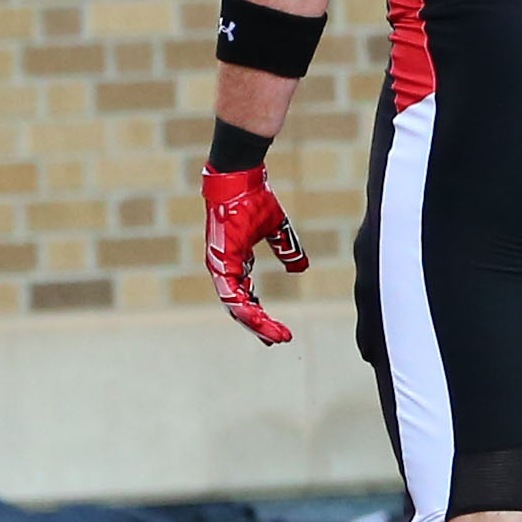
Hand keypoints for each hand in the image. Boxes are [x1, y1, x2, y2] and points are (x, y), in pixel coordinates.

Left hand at [201, 166, 307, 342]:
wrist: (241, 181)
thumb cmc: (255, 200)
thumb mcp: (278, 229)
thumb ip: (288, 249)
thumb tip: (300, 269)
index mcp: (236, 262)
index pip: (246, 297)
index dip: (261, 314)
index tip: (279, 329)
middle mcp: (226, 269)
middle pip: (240, 307)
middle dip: (260, 326)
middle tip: (278, 340)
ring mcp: (221, 268)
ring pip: (235, 307)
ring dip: (255, 323)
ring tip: (274, 336)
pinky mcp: (221, 263)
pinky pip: (231, 294)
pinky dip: (246, 309)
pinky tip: (261, 319)